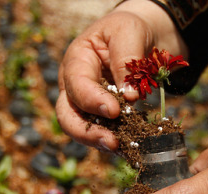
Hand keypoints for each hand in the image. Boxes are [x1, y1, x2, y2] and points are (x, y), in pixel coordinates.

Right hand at [56, 0, 186, 150]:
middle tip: (112, 142)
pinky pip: (103, 132)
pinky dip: (115, 141)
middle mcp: (74, 85)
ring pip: (82, 129)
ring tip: (123, 148)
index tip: (115, 111)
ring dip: (101, 141)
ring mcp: (86, 103)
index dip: (92, 100)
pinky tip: (130, 147)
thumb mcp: (128, 32)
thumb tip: (128, 96)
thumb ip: (126, 61)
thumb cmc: (129, 29)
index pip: (77, 85)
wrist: (140, 37)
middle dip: (86, 132)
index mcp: (76, 61)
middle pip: (67, 115)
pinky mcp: (101, 115)